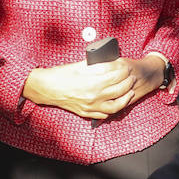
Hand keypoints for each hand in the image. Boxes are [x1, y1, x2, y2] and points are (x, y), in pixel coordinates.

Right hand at [22, 59, 139, 119]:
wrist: (47, 88)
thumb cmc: (62, 75)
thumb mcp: (81, 66)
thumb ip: (98, 66)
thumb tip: (112, 63)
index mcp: (94, 82)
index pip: (117, 76)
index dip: (125, 71)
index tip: (128, 66)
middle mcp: (94, 97)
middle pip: (120, 90)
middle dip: (128, 82)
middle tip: (132, 77)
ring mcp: (91, 107)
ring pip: (116, 106)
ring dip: (126, 98)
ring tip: (130, 91)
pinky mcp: (86, 113)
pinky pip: (105, 114)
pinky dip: (114, 109)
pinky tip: (118, 103)